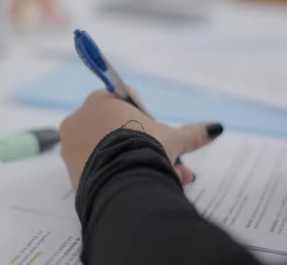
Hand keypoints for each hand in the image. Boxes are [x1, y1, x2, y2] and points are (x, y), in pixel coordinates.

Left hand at [59, 89, 222, 188]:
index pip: (125, 102)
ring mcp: (71, 146)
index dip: (146, 120)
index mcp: (100, 100)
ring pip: (109, 152)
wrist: (122, 184)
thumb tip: (216, 128)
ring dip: (136, 163)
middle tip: (167, 163)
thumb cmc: (145, 150)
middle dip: (147, 148)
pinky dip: (117, 176)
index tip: (157, 136)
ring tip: (160, 178)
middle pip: (118, 130)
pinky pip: (98, 170)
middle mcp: (80, 119)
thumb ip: (192, 133)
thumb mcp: (172, 140)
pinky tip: (138, 185)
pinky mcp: (70, 171)